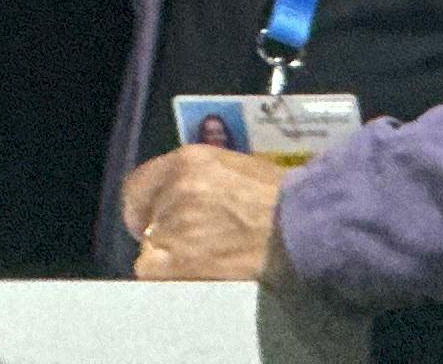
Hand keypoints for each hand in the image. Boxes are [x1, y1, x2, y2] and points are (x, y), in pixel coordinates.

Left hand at [122, 143, 286, 282]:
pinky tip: (199, 279)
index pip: (139, 185)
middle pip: (146, 221)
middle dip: (164, 234)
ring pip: (150, 251)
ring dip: (170, 260)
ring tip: (206, 264)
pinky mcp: (174, 264)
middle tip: (193, 247)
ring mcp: (172, 228)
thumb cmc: (282, 203)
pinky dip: (170, 281)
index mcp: (188, 161)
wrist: (303, 231)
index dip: (146, 207)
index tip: (153, 221)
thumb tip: (182, 196)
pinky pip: (155, 276)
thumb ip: (201, 179)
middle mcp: (174, 190)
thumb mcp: (237, 170)